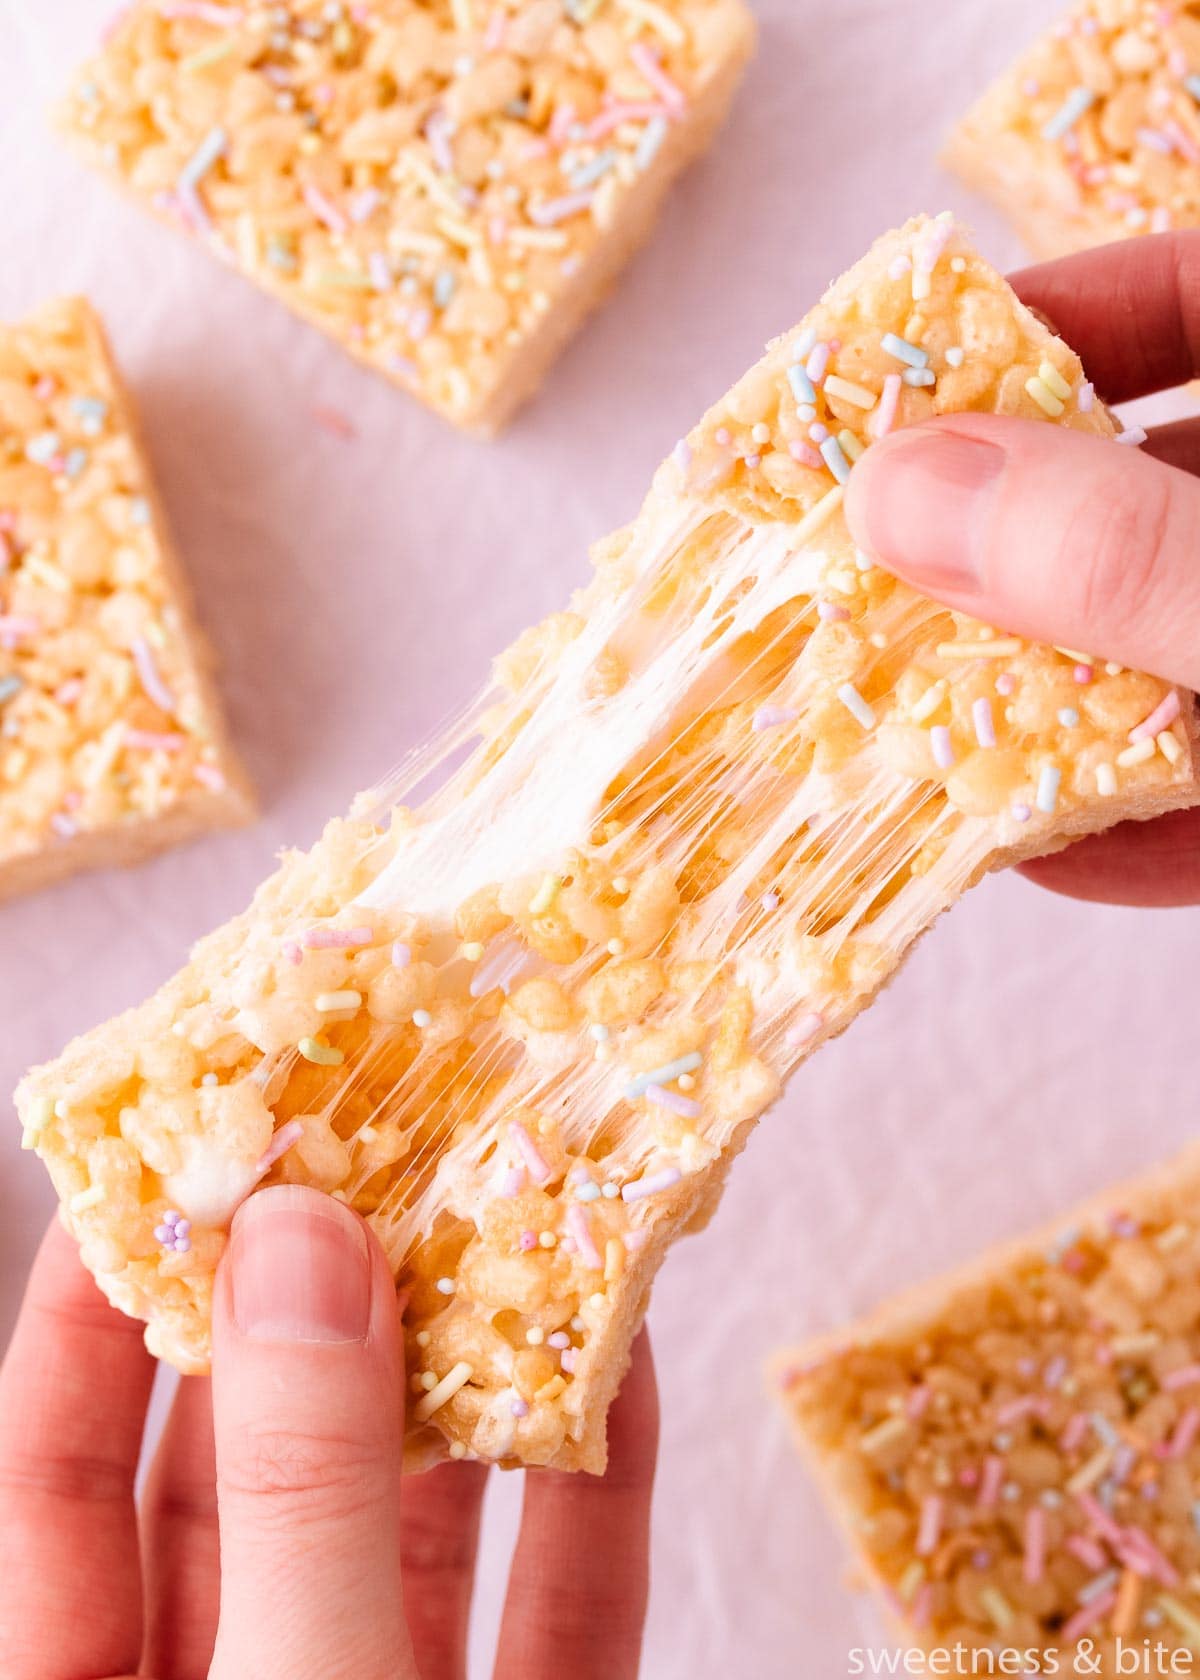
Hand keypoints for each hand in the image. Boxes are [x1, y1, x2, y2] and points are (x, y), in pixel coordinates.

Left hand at [0, 1187, 657, 1678]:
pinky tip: (619, 1369)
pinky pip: (555, 1610)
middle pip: (249, 1469)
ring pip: (409, 1523)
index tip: (164, 1155)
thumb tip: (306, 1243)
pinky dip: (590, 1493)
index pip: (60, 1473)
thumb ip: (304, 1490)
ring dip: (469, 1378)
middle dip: (314, 1304)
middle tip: (365, 1151)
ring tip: (508, 1220)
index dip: (97, 1304)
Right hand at [845, 232, 1199, 907]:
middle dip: (1000, 553)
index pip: (1186, 297)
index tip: (894, 383)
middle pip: (1141, 490)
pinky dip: (1148, 820)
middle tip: (862, 591)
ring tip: (915, 748)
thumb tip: (902, 497)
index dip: (1045, 318)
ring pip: (1164, 641)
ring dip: (1049, 707)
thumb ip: (1127, 552)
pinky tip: (1063, 858)